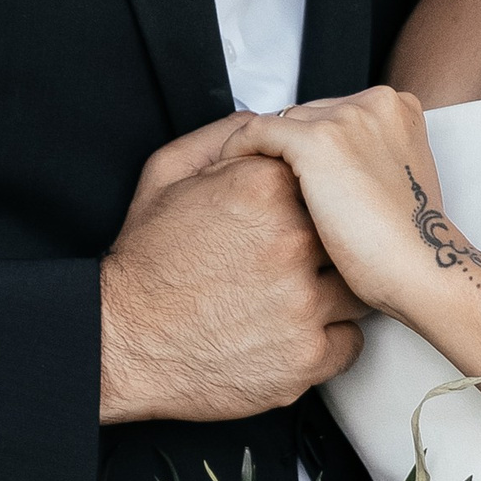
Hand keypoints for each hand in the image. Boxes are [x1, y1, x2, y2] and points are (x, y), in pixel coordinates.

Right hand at [98, 131, 366, 426]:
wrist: (123, 342)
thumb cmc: (145, 263)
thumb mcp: (166, 176)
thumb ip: (221, 138)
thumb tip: (263, 124)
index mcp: (264, 188)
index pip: (324, 177)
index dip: (311, 199)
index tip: (294, 216)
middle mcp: (291, 242)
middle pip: (346, 231)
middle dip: (327, 244)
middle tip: (291, 260)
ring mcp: (304, 303)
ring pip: (356, 287)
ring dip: (333, 292)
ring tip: (293, 297)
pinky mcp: (307, 356)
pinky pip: (352, 341)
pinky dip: (330, 338)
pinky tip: (294, 331)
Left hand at [218, 89, 446, 321]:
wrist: (423, 270)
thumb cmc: (412, 243)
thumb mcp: (401, 184)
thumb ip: (373, 157)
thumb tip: (337, 162)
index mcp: (399, 108)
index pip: (336, 112)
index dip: (314, 143)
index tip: (295, 171)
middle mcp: (374, 103)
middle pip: (310, 114)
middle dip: (292, 149)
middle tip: (268, 186)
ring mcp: (347, 119)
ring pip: (285, 123)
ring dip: (267, 153)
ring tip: (248, 188)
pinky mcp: (318, 142)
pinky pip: (258, 132)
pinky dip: (239, 150)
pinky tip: (231, 173)